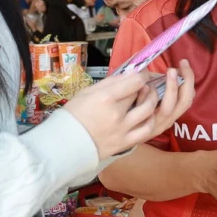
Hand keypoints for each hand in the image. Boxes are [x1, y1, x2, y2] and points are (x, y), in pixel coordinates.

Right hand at [63, 60, 195, 158]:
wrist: (64, 144)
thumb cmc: (73, 115)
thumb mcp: (87, 92)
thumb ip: (110, 82)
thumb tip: (130, 72)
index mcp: (105, 98)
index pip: (135, 81)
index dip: (143, 75)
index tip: (143, 74)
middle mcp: (116, 113)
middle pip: (141, 93)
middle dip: (147, 86)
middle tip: (146, 84)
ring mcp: (122, 129)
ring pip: (148, 110)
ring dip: (152, 100)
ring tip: (150, 97)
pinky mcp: (124, 143)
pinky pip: (146, 130)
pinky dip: (151, 120)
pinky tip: (148, 115)